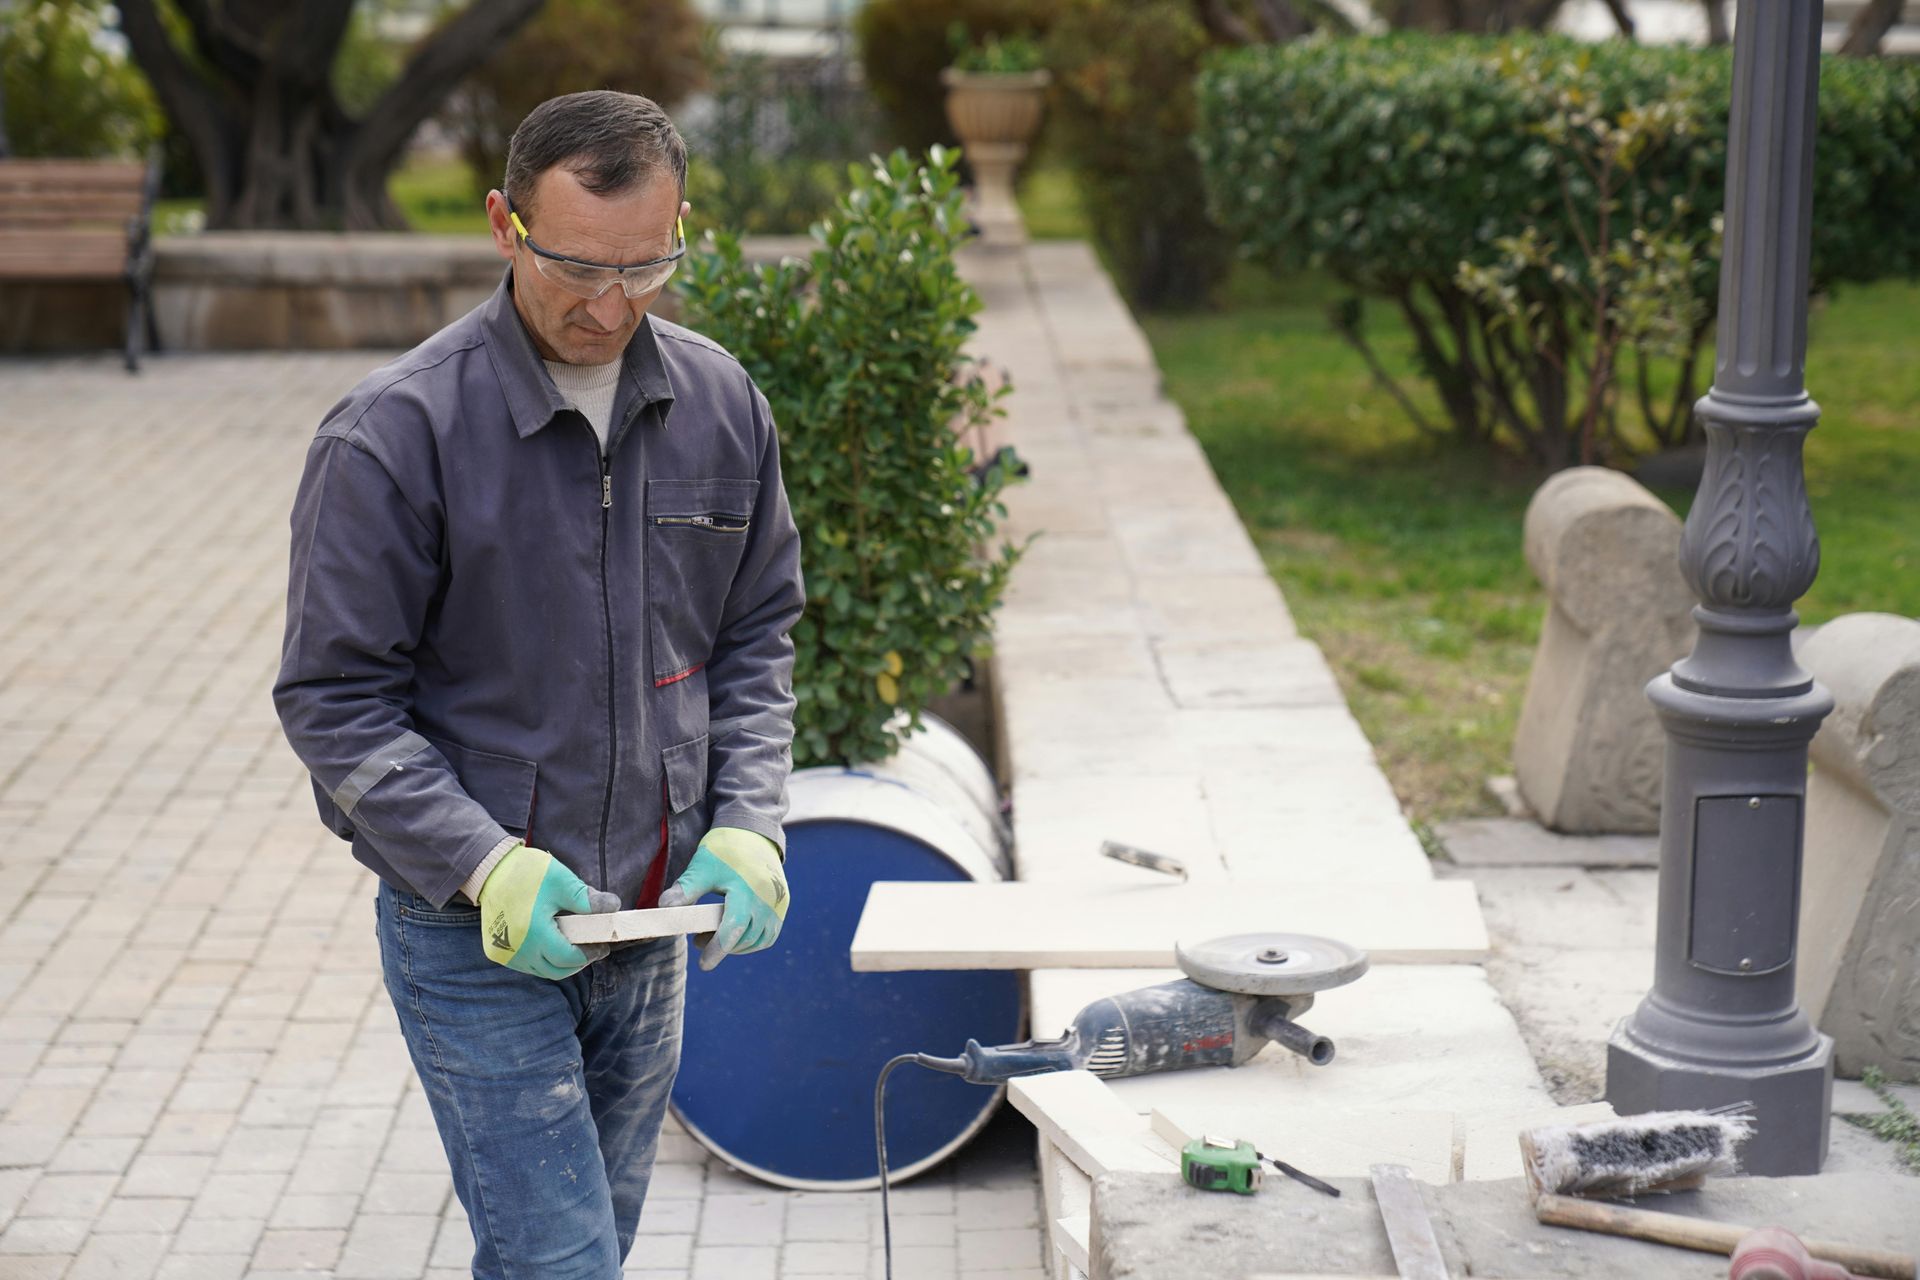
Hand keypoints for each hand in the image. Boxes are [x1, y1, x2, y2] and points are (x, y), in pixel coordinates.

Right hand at [477, 843, 618, 979]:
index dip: (589, 954)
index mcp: (534, 934)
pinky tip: (551, 944)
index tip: (602, 946)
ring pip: (540, 970)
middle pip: (555, 971)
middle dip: (576, 962)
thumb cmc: (526, 873)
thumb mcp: (561, 881)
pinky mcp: (497, 951)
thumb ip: (587, 899)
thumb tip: (613, 907)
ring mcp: (504, 953)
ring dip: (559, 963)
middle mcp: (517, 950)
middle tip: (591, 948)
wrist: (490, 870)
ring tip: (573, 945)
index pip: (568, 958)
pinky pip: (525, 964)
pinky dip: (541, 959)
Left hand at [658, 827, 787, 970]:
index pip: (733, 929)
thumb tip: (664, 909)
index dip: (718, 949)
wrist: (754, 831)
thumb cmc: (726, 848)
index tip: (704, 964)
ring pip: (759, 940)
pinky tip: (736, 932)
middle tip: (699, 939)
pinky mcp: (783, 903)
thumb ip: (686, 889)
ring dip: (738, 945)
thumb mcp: (702, 866)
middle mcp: (768, 900)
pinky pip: (770, 933)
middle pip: (745, 939)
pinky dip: (753, 939)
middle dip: (722, 946)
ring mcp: (779, 903)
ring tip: (716, 935)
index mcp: (747, 891)